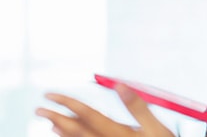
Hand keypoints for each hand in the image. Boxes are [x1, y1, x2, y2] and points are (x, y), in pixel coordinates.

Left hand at [35, 83, 174, 136]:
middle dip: (56, 117)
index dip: (68, 103)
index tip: (52, 94)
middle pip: (77, 130)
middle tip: (40, 108)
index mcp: (118, 134)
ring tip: (50, 122)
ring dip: (62, 131)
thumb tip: (120, 85)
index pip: (87, 115)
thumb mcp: (156, 128)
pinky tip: (65, 135)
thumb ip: (138, 107)